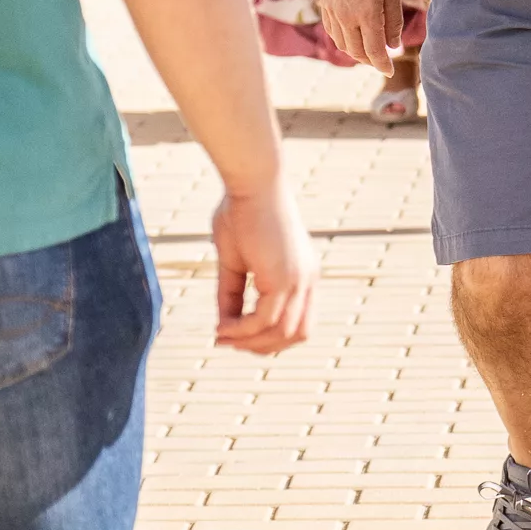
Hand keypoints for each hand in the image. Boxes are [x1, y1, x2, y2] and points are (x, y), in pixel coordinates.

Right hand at [209, 178, 317, 354]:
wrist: (251, 182)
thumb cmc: (241, 212)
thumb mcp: (235, 261)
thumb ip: (234, 293)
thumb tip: (223, 326)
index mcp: (303, 273)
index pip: (299, 321)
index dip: (271, 336)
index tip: (238, 336)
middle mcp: (308, 279)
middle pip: (298, 334)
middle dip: (264, 347)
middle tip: (231, 343)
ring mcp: (300, 279)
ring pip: (283, 332)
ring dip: (251, 342)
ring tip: (222, 337)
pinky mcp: (285, 277)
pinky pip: (264, 320)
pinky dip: (242, 330)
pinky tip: (222, 328)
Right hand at [317, 0, 404, 74]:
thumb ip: (393, 21)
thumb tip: (393, 45)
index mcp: (365, 14)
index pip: (374, 50)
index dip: (382, 64)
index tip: (390, 71)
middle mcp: (345, 16)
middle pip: (356, 51)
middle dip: (370, 60)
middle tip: (382, 61)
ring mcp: (332, 11)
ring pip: (342, 44)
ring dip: (355, 52)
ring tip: (369, 51)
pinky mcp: (325, 4)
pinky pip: (332, 31)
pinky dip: (343, 40)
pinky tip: (352, 37)